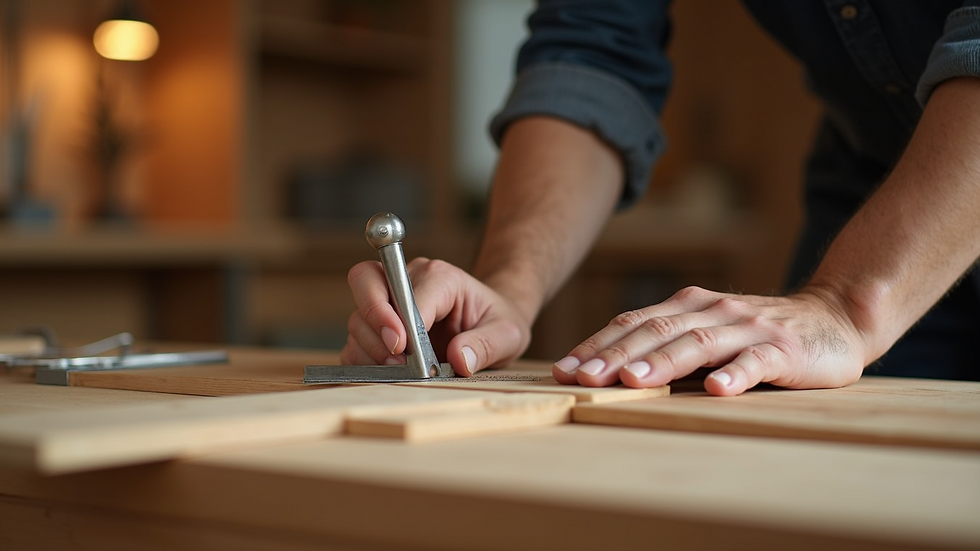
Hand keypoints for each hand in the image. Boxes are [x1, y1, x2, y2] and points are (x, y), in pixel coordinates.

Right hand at [340, 258, 531, 375]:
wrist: (491, 323)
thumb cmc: (497, 321)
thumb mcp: (508, 333)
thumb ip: (486, 344)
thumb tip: (460, 360)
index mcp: (440, 276)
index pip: (405, 291)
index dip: (399, 319)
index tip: (403, 349)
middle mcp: (409, 281)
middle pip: (366, 282)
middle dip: (373, 321)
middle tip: (394, 356)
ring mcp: (390, 303)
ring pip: (358, 317)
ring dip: (369, 348)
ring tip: (397, 370)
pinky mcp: (380, 327)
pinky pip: (356, 340)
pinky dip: (362, 359)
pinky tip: (384, 372)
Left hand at [552, 286, 867, 395]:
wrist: (834, 319)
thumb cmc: (757, 334)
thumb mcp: (706, 332)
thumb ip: (666, 345)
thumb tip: (604, 370)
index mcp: (688, 306)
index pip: (633, 323)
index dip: (597, 345)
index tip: (563, 370)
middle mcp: (712, 311)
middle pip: (656, 331)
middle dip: (615, 354)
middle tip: (583, 378)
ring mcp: (748, 328)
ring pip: (698, 343)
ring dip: (662, 362)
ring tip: (632, 381)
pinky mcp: (783, 349)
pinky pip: (756, 362)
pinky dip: (735, 375)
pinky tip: (716, 390)